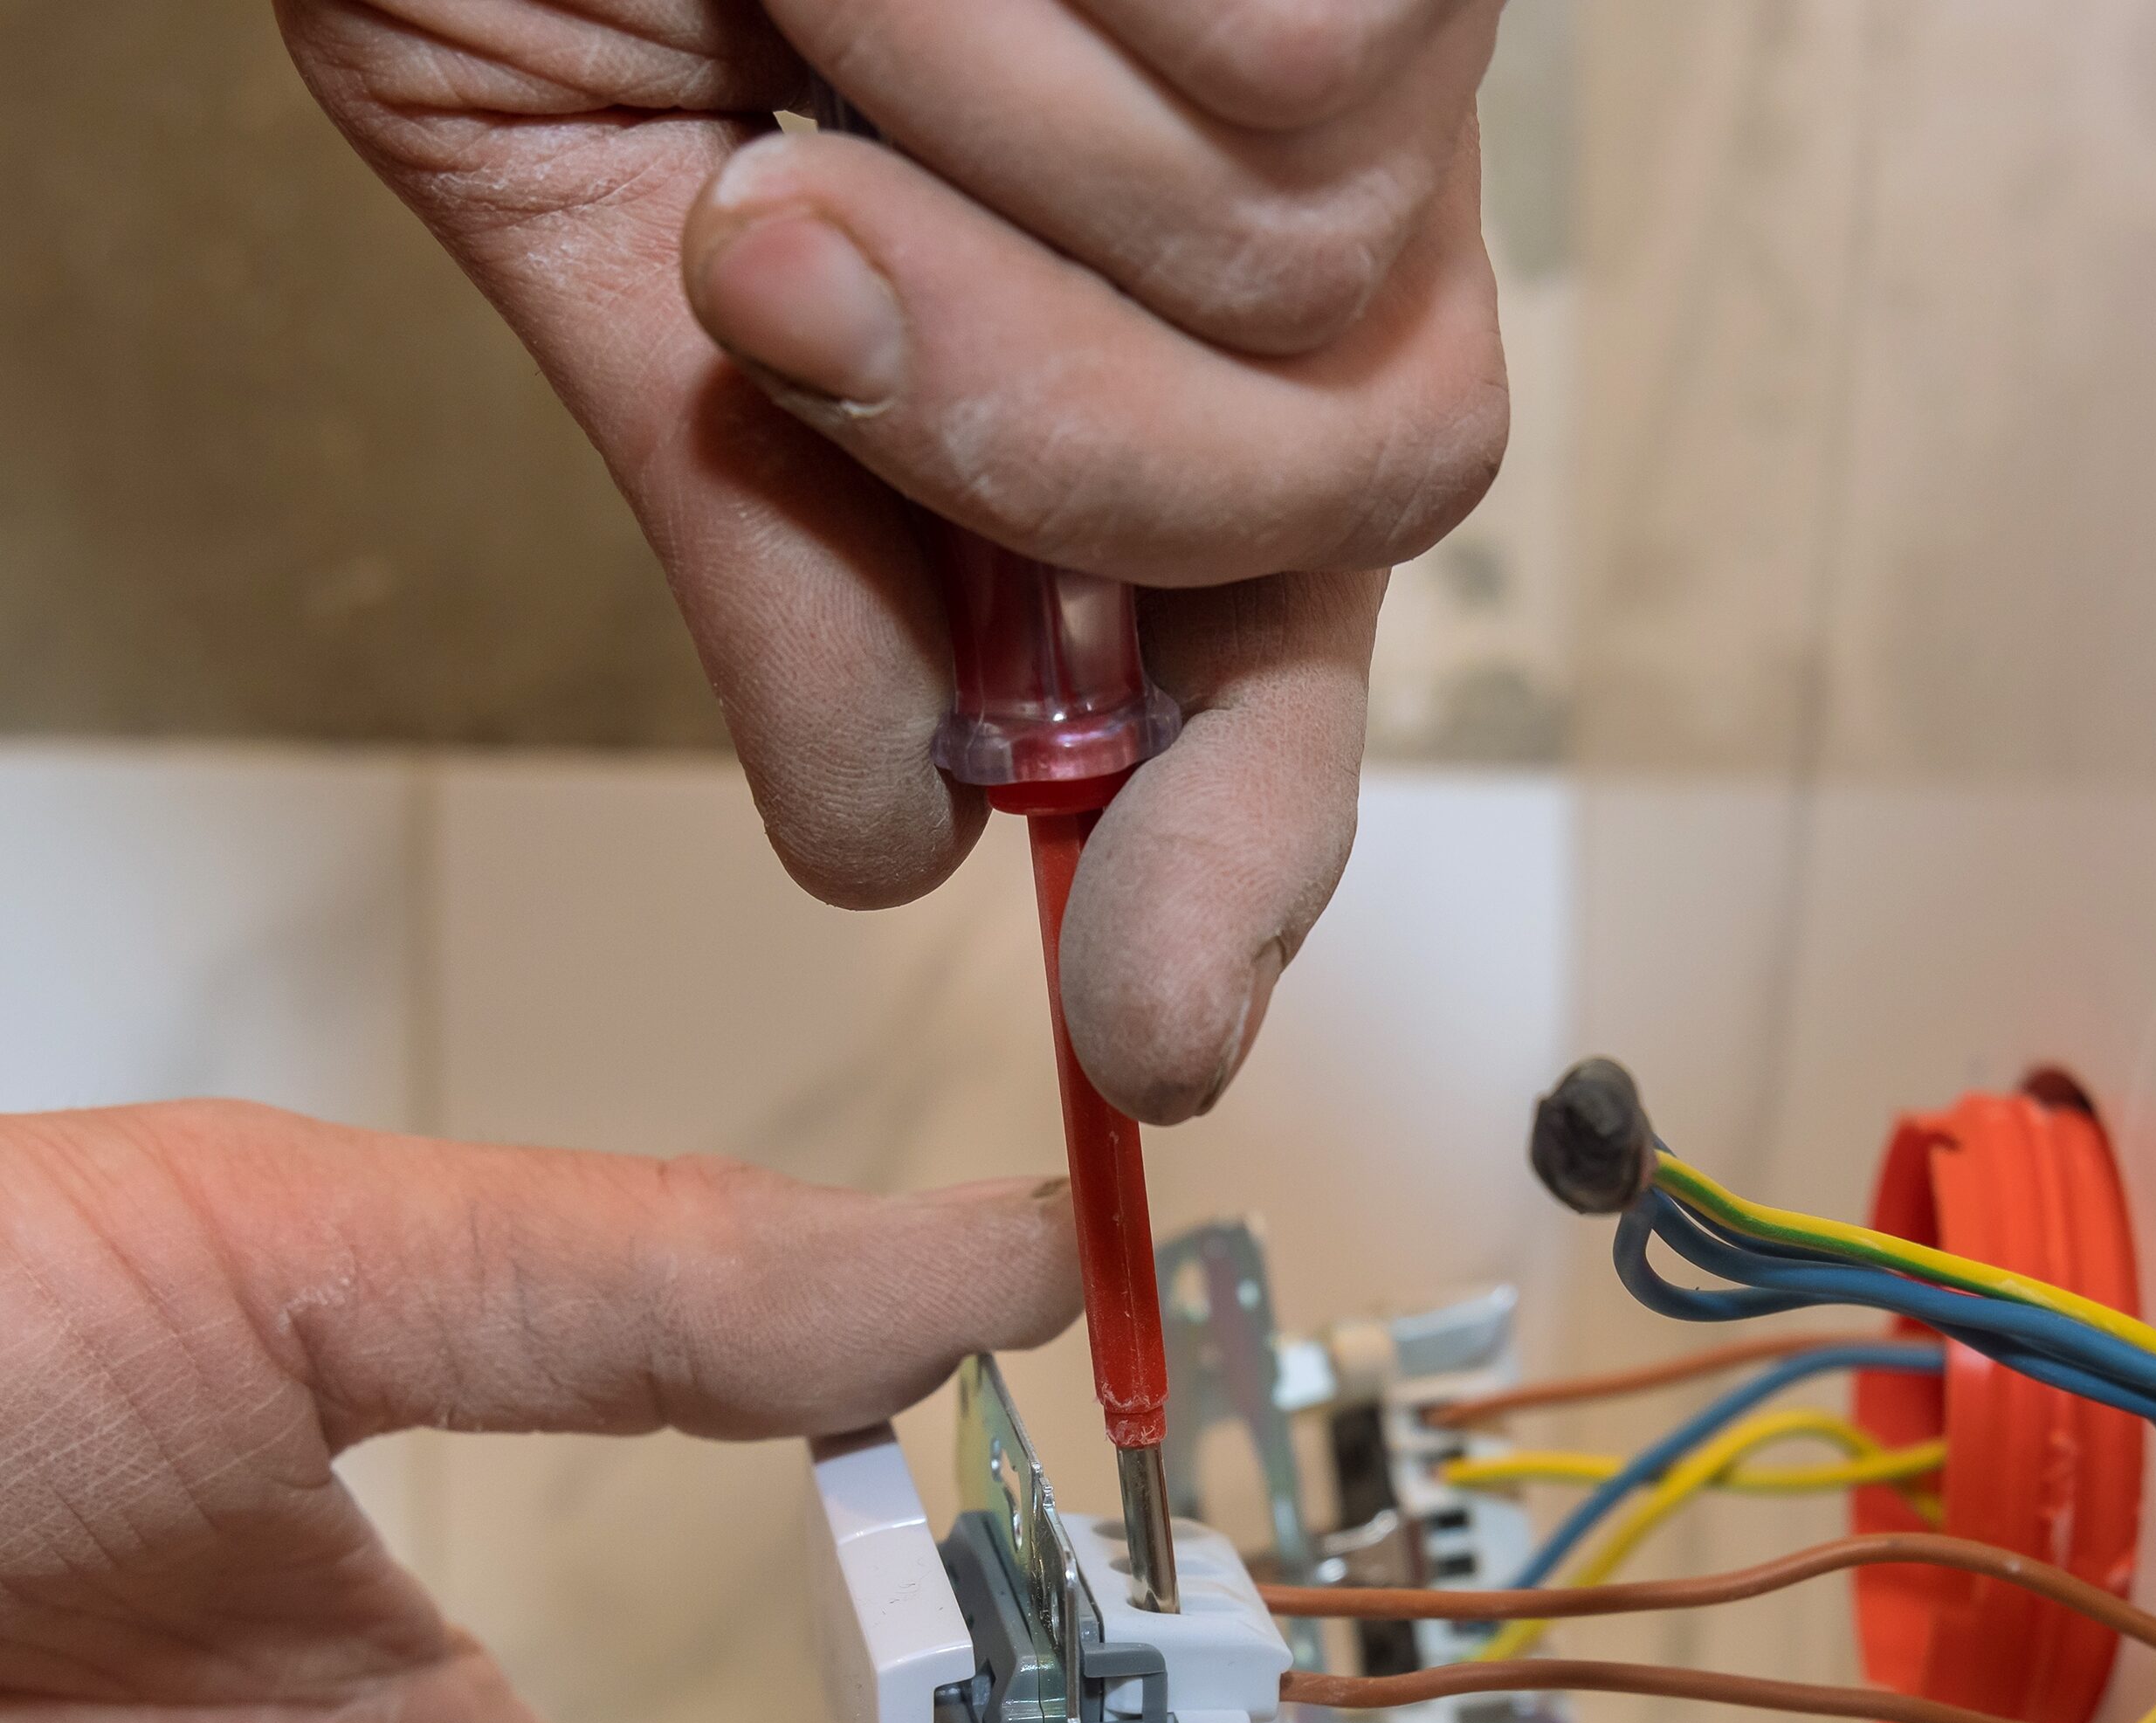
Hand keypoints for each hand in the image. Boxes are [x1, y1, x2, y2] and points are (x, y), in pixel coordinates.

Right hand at [276, 0, 1511, 1119]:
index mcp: (1137, 324)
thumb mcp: (608, 245)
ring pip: (1319, 289)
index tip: (1158, 1023)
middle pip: (1357, 475)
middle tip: (784, 252)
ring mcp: (1379, 41)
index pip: (1274, 634)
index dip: (1231, 839)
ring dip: (992, 184)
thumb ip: (774, 551)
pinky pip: (1293, 91)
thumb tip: (886, 845)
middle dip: (1064, 446)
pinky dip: (1019, 33)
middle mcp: (1302, 197)